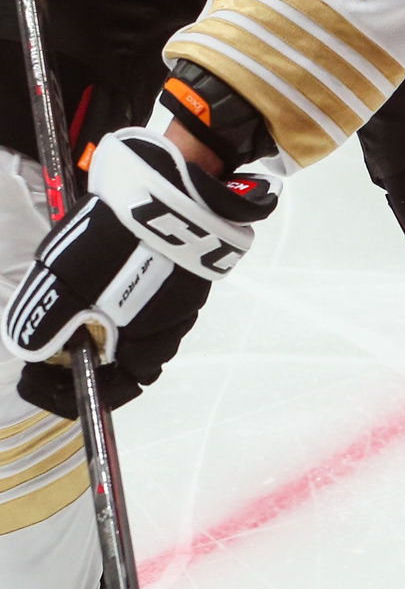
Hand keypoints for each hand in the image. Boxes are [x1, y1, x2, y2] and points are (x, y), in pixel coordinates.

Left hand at [5, 129, 270, 414]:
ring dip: (112, 333)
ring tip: (81, 308)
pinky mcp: (188, 278)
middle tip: (55, 344)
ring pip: (145, 335)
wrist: (172, 194)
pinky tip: (113, 280)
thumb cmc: (116, 248)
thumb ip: (44, 322)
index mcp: (141, 345)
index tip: (32, 381)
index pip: (110, 391)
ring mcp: (183, 304)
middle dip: (91, 363)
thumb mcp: (65, 283)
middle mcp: (168, 333)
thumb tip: (32, 354)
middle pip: (129, 367)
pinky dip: (129, 305)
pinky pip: (155, 305)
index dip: (67, 393)